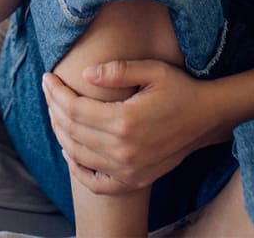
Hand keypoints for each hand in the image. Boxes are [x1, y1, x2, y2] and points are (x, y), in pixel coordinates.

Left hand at [42, 61, 217, 195]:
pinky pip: (95, 183)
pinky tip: (70, 151)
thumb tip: (86, 73)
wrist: (206, 118)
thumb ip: (118, 71)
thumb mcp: (153, 70)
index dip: (57, 93)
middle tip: (48, 91)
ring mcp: (127, 170)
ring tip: (55, 113)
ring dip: (61, 134)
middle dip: (54, 109)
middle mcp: (123, 150)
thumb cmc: (179, 89)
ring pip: (78, 155)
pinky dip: (77, 169)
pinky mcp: (133, 180)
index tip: (47, 78)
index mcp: (125, 120)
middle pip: (72, 131)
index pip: (75, 109)